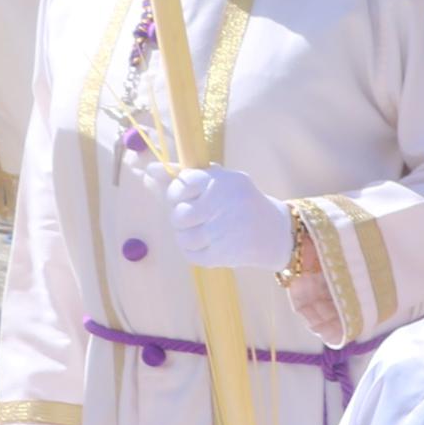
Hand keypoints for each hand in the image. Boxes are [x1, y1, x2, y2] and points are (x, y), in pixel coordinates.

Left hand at [164, 164, 292, 273]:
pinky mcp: (224, 254)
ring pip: (182, 236)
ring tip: (203, 232)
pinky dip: (194, 251)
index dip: (177, 194)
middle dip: (182, 218)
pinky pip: (190, 254)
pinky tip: (208, 244)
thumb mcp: (217, 182)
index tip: (187, 197)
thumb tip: (149, 169)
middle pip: (178, 215)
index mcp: (221, 181)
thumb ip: (182, 177)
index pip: (181, 185)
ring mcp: (223, 230)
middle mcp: (223, 204)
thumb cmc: (239, 202)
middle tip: (198, 218)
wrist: (274, 231)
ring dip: (187, 236)